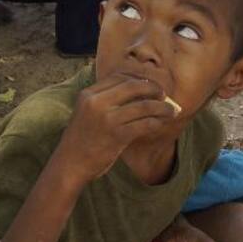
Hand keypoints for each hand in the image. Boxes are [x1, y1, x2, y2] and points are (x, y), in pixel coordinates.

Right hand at [55, 74, 173, 183]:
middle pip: (134, 86)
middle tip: (164, 95)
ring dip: (162, 107)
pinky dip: (157, 121)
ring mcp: (107, 118)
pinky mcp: (117, 135)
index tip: (151, 85)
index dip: (139, 79)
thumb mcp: (86, 112)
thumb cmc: (81, 140)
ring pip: (144, 105)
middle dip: (154, 89)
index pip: (119, 77)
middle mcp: (96, 102)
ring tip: (172, 110)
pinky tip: (162, 123)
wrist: (70, 164)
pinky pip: (145, 123)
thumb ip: (105, 100)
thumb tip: (139, 91)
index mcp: (88, 94)